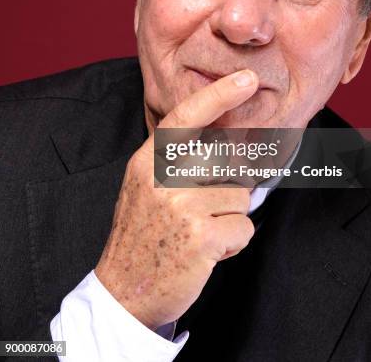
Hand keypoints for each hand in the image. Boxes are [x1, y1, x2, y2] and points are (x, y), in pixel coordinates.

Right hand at [95, 69, 258, 329]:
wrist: (123, 291)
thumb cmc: (142, 234)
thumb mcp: (145, 186)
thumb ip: (175, 160)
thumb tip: (226, 141)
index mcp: (147, 161)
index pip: (186, 117)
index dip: (219, 95)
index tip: (246, 80)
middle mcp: (162, 178)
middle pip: (226, 161)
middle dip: (228, 185)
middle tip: (205, 209)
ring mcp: (181, 206)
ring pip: (240, 194)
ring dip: (230, 216)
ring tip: (201, 231)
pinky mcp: (200, 237)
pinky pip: (243, 227)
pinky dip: (234, 242)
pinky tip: (207, 250)